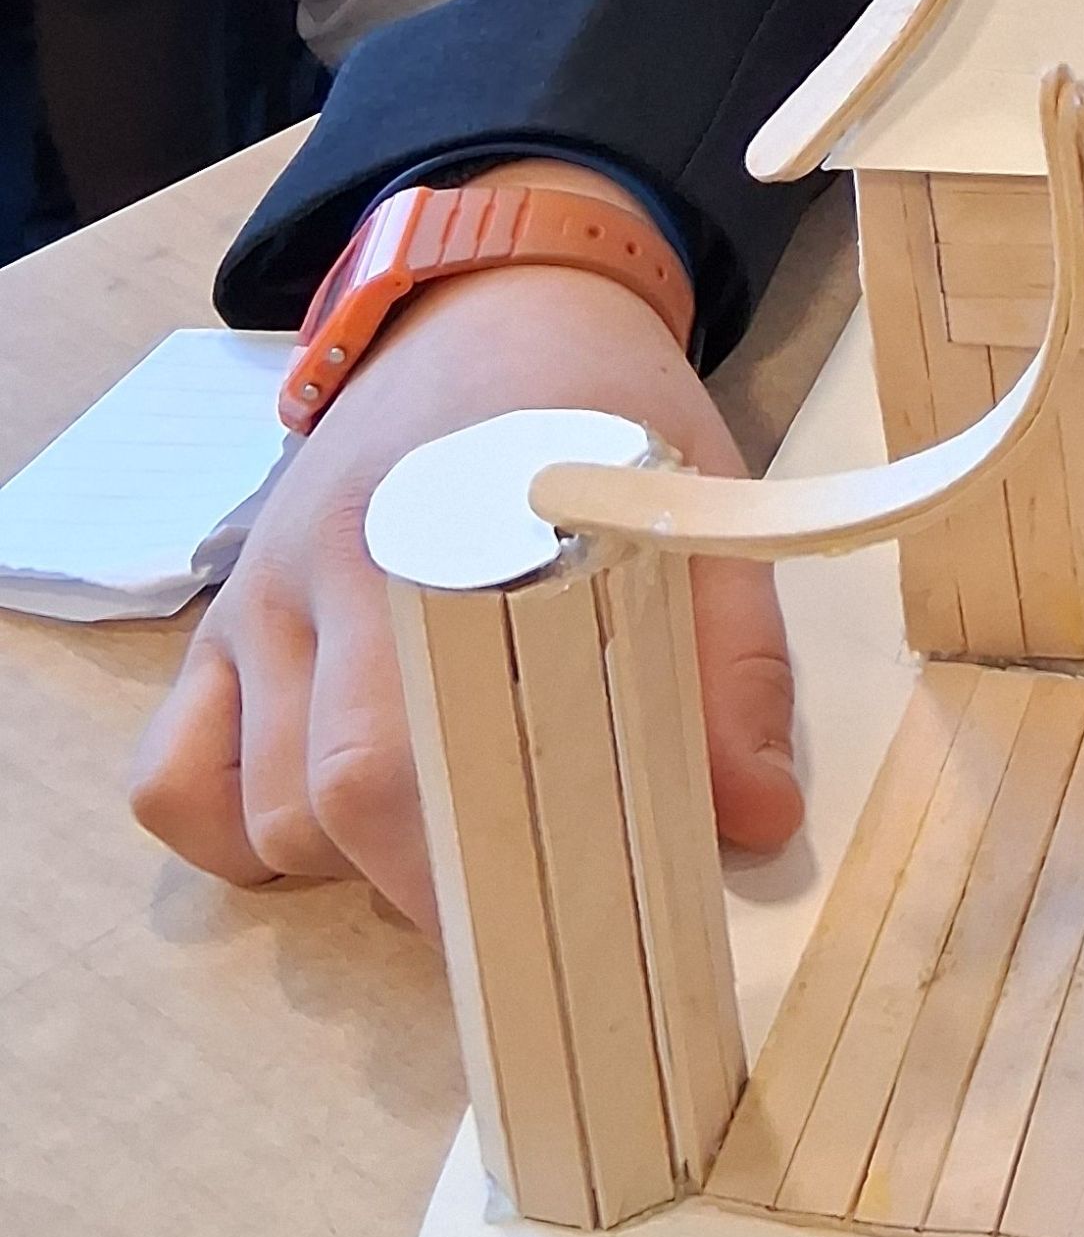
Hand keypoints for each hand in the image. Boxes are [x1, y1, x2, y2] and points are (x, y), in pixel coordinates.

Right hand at [129, 263, 801, 927]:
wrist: (498, 301)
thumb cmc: (602, 413)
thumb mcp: (698, 506)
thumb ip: (732, 659)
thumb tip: (755, 817)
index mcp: (460, 529)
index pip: (438, 751)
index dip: (494, 872)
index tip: (567, 936)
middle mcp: (337, 564)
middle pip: (339, 792)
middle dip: (433, 890)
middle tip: (525, 914)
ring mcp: (261, 594)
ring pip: (260, 804)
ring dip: (348, 866)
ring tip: (449, 846)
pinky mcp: (220, 616)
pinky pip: (174, 773)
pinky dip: (231, 831)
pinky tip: (323, 826)